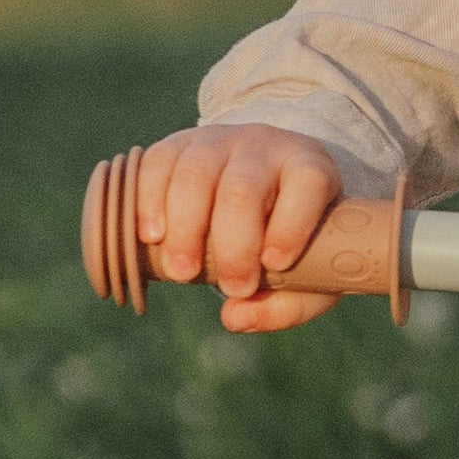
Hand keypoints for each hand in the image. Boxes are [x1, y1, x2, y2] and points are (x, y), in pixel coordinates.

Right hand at [133, 119, 350, 334]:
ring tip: (181, 273)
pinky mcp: (178, 144)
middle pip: (243, 188)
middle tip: (227, 287)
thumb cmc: (289, 236)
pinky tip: (151, 237)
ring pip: (196, 174)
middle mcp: (265, 146)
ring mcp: (218, 141)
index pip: (308, 183)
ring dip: (185, 229)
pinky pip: (157, 164)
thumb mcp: (307, 270)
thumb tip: (235, 318)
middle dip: (232, 244)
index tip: (274, 265)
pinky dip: (149, 202)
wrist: (261, 182)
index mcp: (309, 169)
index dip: (291, 225)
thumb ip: (287, 304)